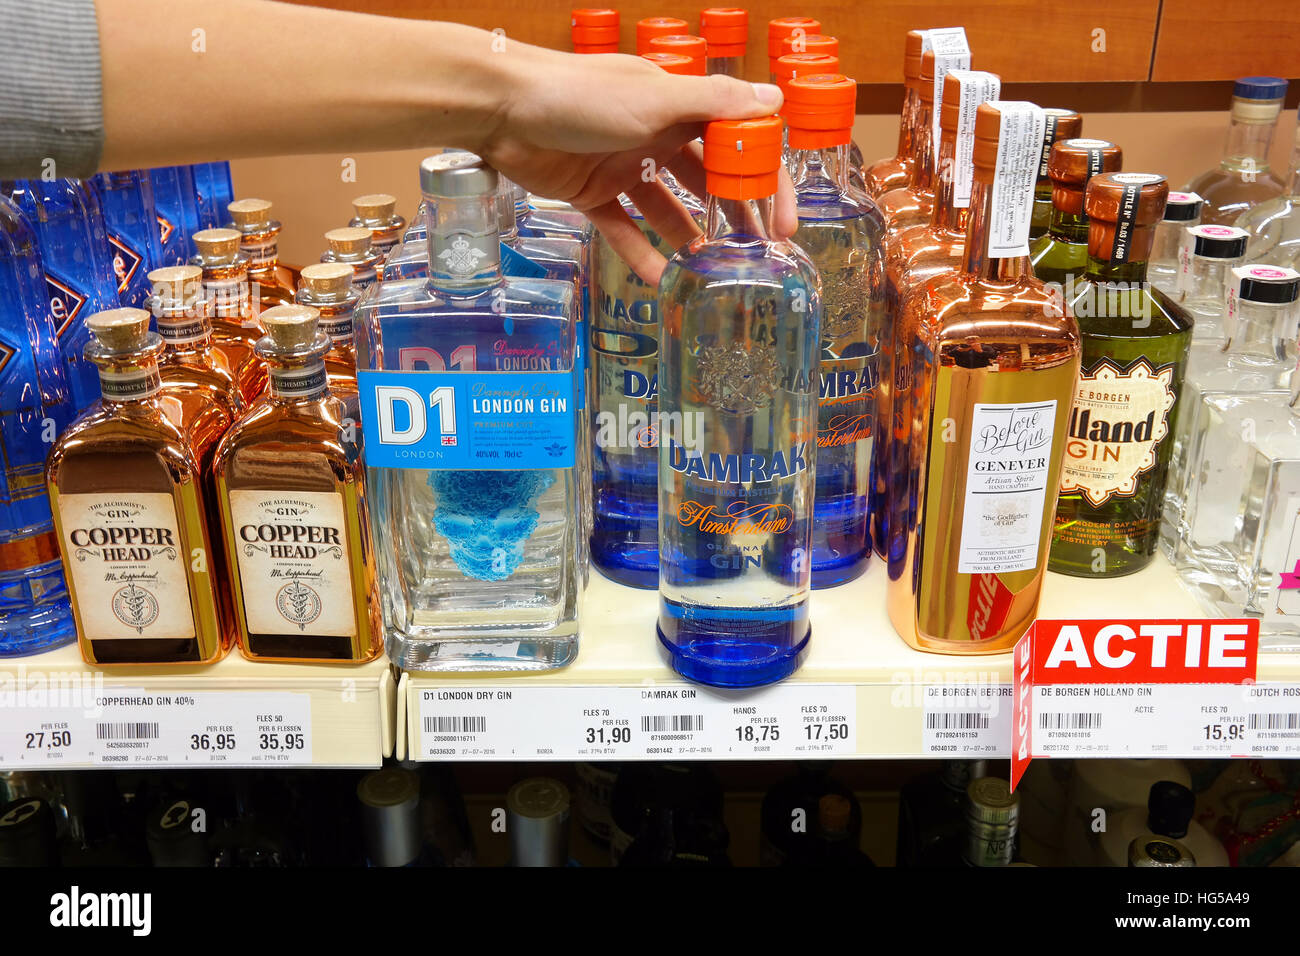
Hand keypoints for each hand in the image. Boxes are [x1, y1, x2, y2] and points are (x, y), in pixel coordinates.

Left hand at [470, 44, 797, 284]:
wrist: (503, 107)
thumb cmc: (578, 93)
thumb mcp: (655, 97)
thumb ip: (714, 103)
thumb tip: (774, 97)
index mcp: (676, 105)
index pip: (736, 142)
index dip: (764, 179)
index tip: (784, 219)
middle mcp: (653, 133)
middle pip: (705, 178)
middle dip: (733, 213)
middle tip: (756, 252)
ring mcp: (622, 164)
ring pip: (666, 207)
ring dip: (689, 236)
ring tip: (713, 269)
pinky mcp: (589, 191)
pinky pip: (623, 228)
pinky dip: (640, 251)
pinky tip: (661, 279)